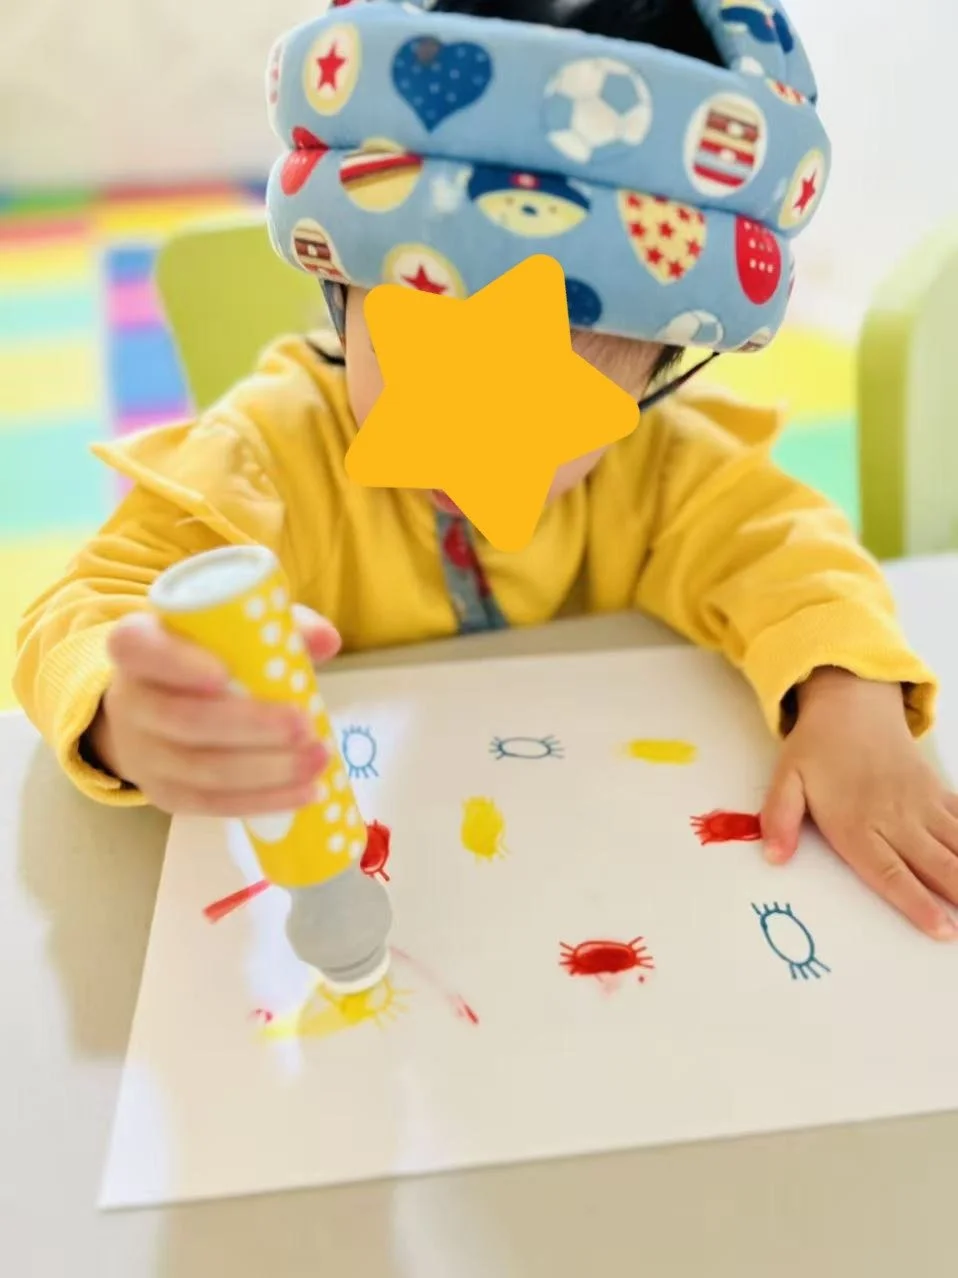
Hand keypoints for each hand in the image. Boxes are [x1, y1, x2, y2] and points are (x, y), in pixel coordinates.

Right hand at [86, 605, 341, 816]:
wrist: (152, 709)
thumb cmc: (201, 658)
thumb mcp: (228, 631)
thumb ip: (274, 627)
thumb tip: (327, 639)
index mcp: (138, 647)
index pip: (136, 648)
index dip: (175, 663)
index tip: (224, 673)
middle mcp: (130, 701)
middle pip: (181, 720)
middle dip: (249, 726)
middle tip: (303, 725)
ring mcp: (144, 755)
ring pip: (201, 768)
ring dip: (267, 769)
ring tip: (317, 758)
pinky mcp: (165, 794)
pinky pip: (212, 803)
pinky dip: (263, 800)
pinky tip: (305, 792)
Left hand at [761, 668, 957, 940]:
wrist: (851, 703)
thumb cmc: (816, 748)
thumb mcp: (785, 780)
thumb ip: (778, 819)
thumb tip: (773, 858)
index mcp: (855, 823)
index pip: (890, 873)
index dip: (916, 904)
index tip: (940, 929)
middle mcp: (895, 818)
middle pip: (935, 865)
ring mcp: (921, 804)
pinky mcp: (936, 790)